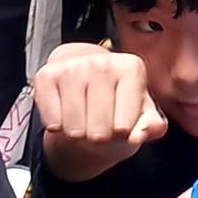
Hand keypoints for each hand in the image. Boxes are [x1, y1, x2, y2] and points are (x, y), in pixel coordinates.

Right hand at [32, 41, 164, 172]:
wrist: (85, 80)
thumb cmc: (117, 100)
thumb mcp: (143, 113)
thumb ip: (151, 126)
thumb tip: (137, 136)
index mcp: (132, 67)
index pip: (125, 127)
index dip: (121, 133)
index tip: (121, 119)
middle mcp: (102, 62)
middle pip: (99, 131)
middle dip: (99, 136)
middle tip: (99, 122)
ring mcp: (72, 67)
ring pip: (74, 129)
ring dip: (78, 133)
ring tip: (84, 118)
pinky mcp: (46, 75)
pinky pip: (52, 123)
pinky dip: (58, 126)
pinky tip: (66, 112)